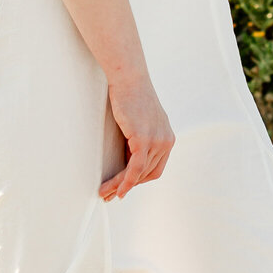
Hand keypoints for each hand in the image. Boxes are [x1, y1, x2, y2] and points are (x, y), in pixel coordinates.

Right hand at [99, 78, 174, 201]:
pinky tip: (116, 189)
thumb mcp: (139, 122)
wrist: (128, 77)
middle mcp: (166, 141)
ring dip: (121, 186)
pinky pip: (135, 168)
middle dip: (128, 187)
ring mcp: (157, 141)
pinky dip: (125, 182)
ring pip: (139, 174)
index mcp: (167, 137)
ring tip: (105, 193)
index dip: (139, 180)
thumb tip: (127, 156)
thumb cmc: (130, 95)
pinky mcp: (144, 139)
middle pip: (147, 174)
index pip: (155, 168)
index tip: (124, 187)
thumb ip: (138, 139)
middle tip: (110, 195)